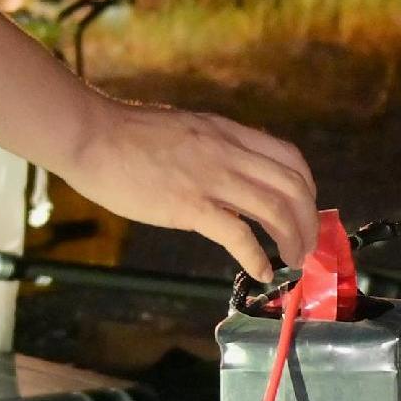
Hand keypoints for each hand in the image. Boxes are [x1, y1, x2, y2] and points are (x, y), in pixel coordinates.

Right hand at [63, 101, 316, 280]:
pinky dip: (257, 258)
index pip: (289, 157)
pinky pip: (237, 235)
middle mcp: (228, 153)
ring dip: (293, 240)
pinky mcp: (188, 206)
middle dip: (309, 220)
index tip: (306, 209)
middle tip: (308, 244)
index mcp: (228, 133)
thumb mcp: (188, 128)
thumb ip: (216, 148)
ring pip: (275, 210)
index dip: (307, 187)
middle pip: (292, 187)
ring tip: (294, 260)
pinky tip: (262, 272)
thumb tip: (233, 174)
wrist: (91, 136)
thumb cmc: (128, 134)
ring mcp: (210, 179)